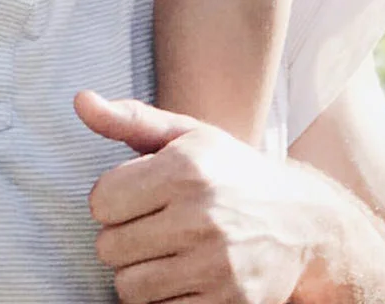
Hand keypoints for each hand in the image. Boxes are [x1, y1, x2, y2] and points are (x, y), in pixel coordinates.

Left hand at [76, 92, 316, 303]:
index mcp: (185, 169)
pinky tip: (178, 277)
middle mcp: (201, 217)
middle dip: (120, 237)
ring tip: (161, 253)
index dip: (110, 200)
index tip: (132, 196)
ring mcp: (217, 266)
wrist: (304, 223)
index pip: (101, 201)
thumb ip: (129, 119)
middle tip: (148, 226)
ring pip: (129, 287)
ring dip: (136, 273)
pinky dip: (160, 299)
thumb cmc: (232, 171)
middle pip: (109, 247)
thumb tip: (80, 101)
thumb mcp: (186, 134)